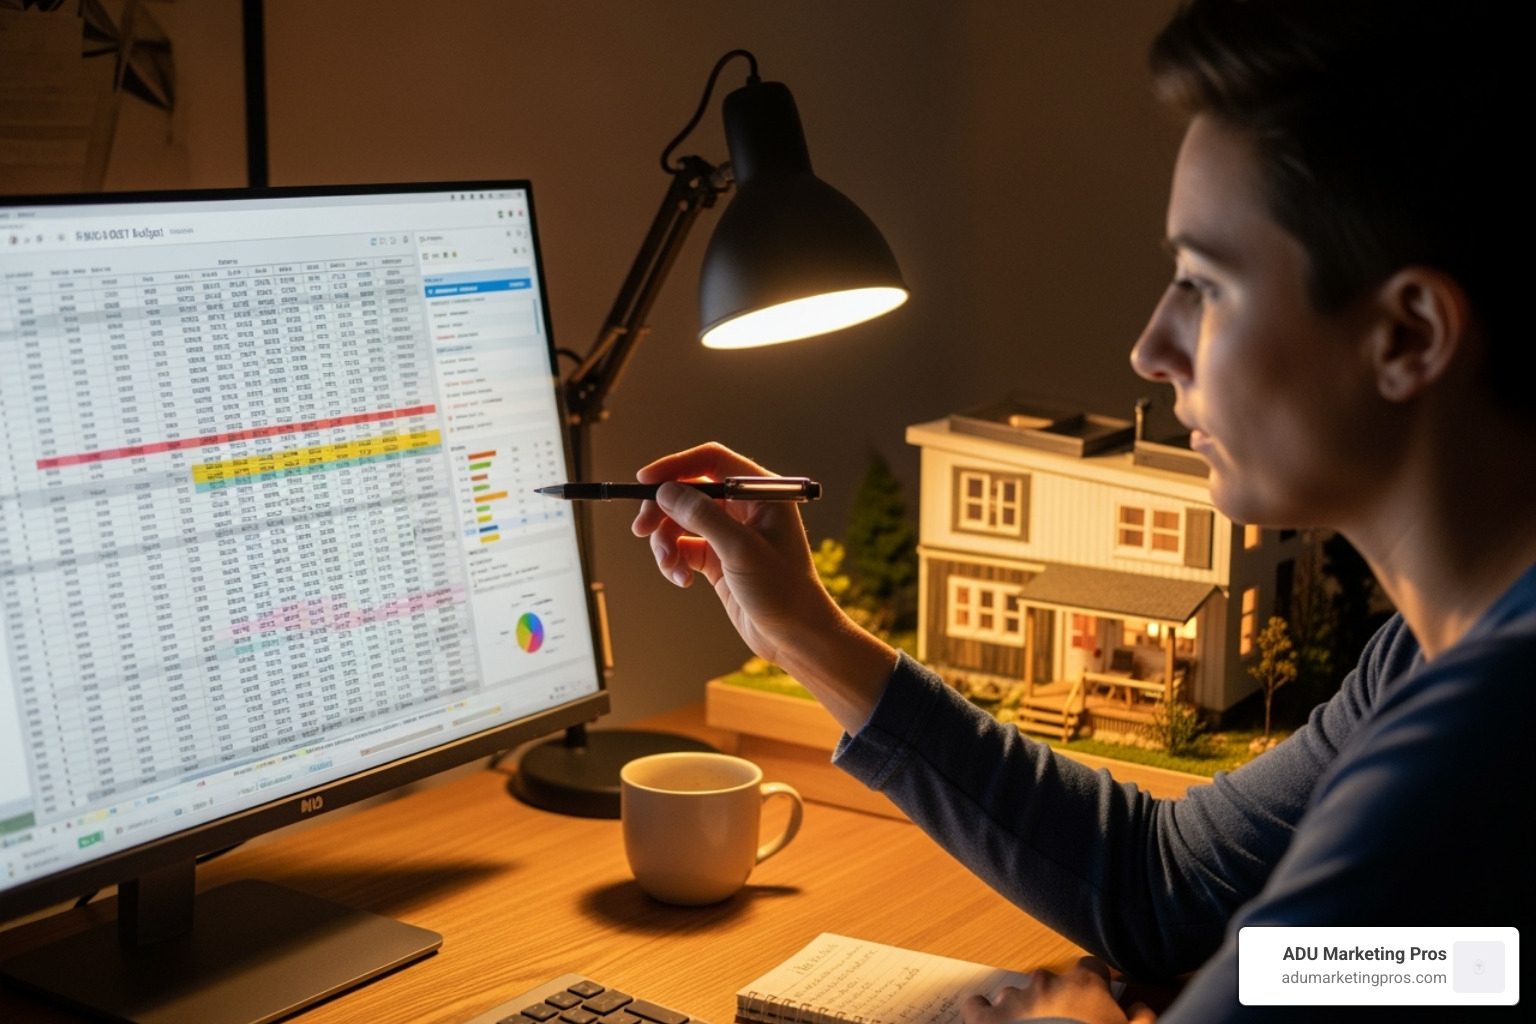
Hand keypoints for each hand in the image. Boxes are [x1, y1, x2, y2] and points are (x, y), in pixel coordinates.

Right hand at [631, 443, 894, 732]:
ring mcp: (730, 533)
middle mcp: (745, 508)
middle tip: (641, 529)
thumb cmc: (783, 591)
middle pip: (689, 491)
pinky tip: (682, 580)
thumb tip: (666, 491)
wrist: (795, 637)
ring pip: (681, 522)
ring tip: (671, 567)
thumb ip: (703, 516)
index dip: (676, 466)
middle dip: (663, 510)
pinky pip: (684, 548)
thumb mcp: (740, 550)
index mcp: (760, 492)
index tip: (645, 481)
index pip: (711, 461)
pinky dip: (676, 561)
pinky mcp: (719, 559)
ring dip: (666, 542)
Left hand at [961, 958, 1154, 1023]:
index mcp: (1084, 986)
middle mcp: (1046, 984)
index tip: (1093, 1002)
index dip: (1094, 985)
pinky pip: (977, 1006)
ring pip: (1016, 996)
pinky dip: (983, 1014)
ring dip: (1022, 1012)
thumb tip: (1140, 1008)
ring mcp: (1012, 999)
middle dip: (1056, 1002)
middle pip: (1051, 983)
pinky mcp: (985, 1019)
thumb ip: (1141, 1019)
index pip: (1091, 967)